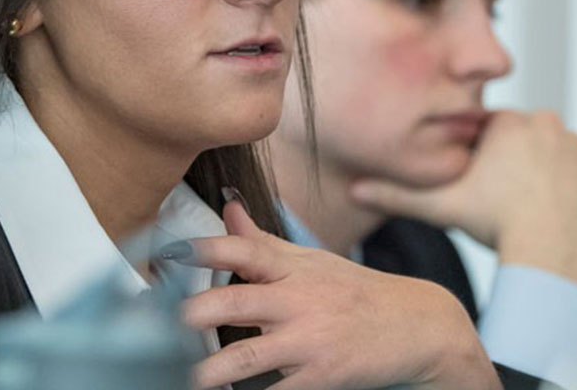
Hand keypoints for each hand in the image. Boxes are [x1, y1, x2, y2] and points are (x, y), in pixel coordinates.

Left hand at [179, 199, 501, 389]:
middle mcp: (297, 300)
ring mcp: (309, 341)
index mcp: (291, 268)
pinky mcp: (321, 378)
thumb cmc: (356, 292)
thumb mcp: (313, 260)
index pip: (242, 249)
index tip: (166, 250)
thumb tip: (227, 204)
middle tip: (158, 320)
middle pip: (236, 300)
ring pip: (247, 356)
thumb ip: (263, 240)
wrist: (418, 326)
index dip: (203, 248)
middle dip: (195, 311)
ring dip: (209, 371)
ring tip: (180, 378)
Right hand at [349, 109, 576, 286]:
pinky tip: (564, 209)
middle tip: (510, 203)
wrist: (548, 252)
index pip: (493, 137)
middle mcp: (547, 121)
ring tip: (535, 209)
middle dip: (519, 167)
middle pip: (528, 143)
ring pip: (559, 157)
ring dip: (550, 176)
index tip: (487, 191)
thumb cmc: (491, 225)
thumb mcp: (437, 206)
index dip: (487, 166)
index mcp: (507, 122)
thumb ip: (395, 194)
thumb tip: (352, 189)